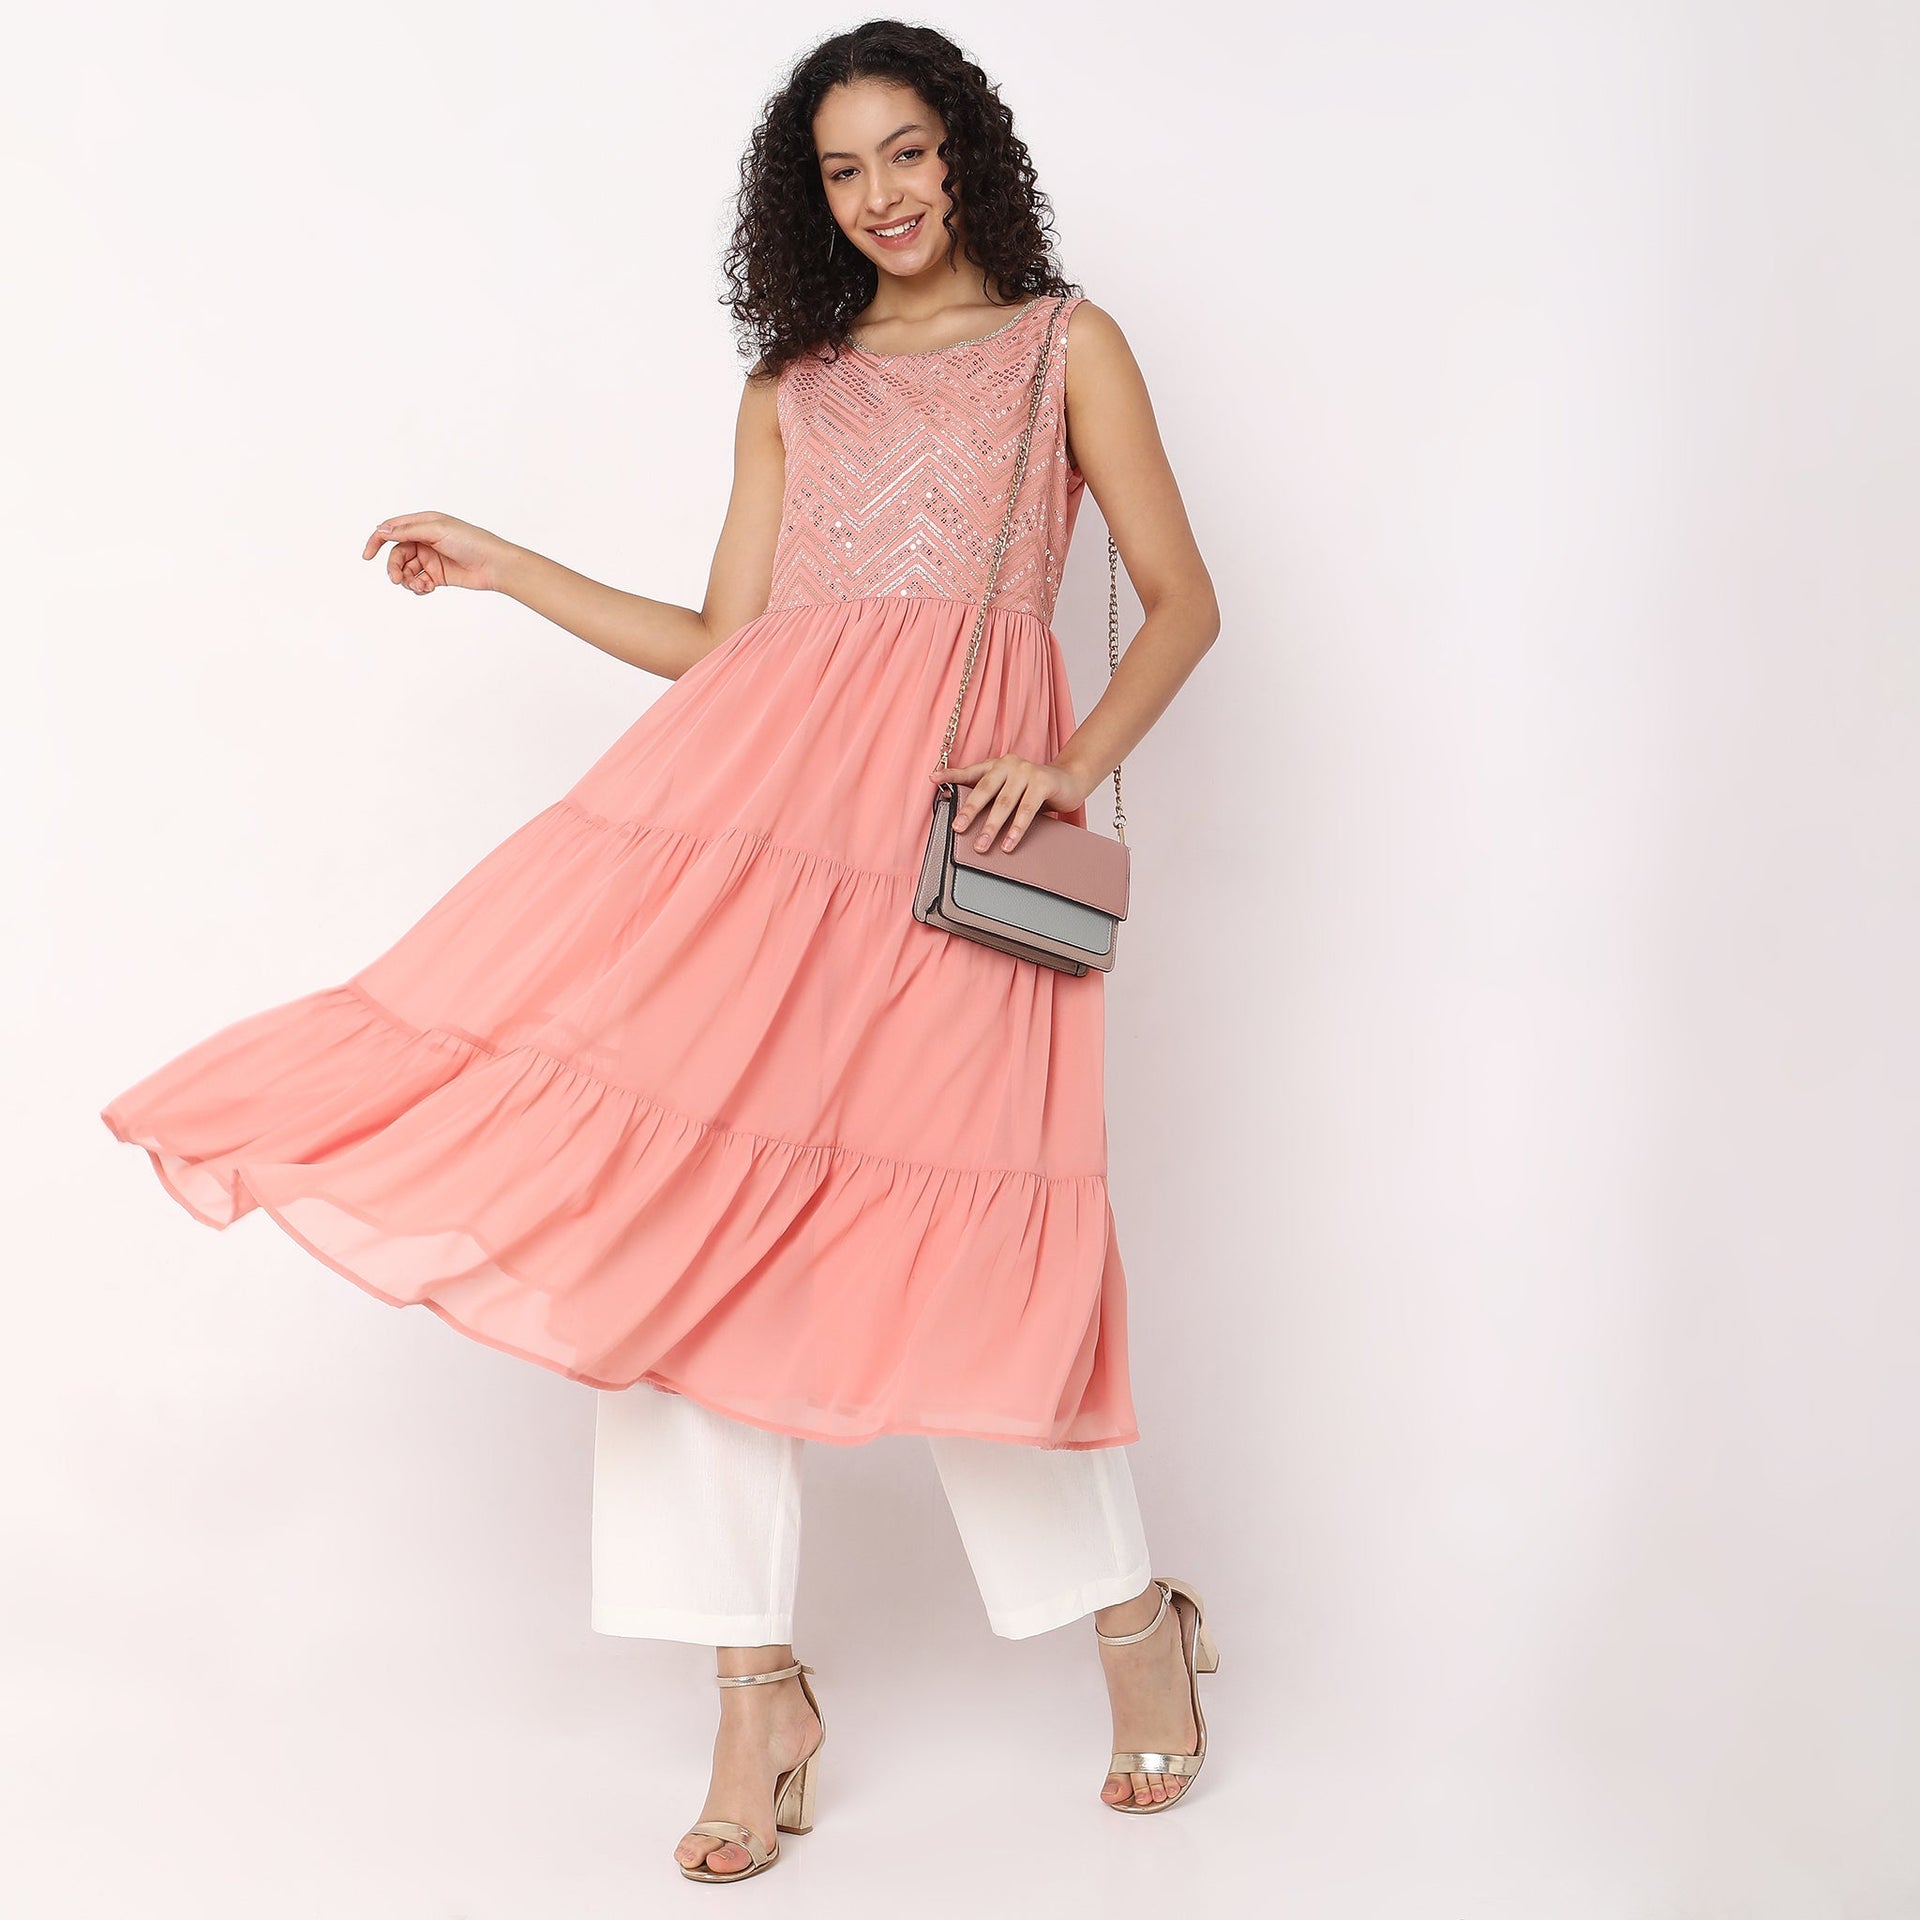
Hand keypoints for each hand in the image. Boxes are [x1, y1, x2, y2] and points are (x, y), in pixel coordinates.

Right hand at [362, 512, 516, 594]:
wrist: (494, 565)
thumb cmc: (471, 541)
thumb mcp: (436, 531)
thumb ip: (408, 531)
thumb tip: (382, 531)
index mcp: (423, 523)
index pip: (392, 530)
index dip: (377, 541)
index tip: (367, 556)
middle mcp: (425, 540)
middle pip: (397, 554)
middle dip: (394, 567)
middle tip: (397, 579)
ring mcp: (431, 558)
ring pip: (406, 570)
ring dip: (406, 579)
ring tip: (418, 585)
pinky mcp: (438, 575)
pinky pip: (418, 581)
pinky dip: (418, 586)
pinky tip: (426, 588)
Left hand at [930, 753, 1090, 852]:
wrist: (1070, 780)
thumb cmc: (1035, 788)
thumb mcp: (1010, 789)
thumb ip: (991, 797)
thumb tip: (964, 817)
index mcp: (997, 765)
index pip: (971, 772)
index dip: (951, 774)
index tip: (934, 778)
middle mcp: (1009, 764)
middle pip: (984, 789)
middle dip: (970, 811)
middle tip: (958, 828)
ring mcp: (1027, 771)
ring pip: (1004, 803)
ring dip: (992, 827)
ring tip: (981, 845)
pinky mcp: (1043, 782)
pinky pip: (1026, 809)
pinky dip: (1016, 829)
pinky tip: (1008, 843)